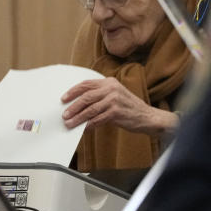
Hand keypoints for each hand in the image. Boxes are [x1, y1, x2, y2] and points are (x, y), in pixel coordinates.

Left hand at [61, 77, 178, 135]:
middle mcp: (112, 89)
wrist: (146, 116)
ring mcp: (114, 100)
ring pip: (90, 109)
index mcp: (110, 82)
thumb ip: (100, 96)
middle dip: (73, 107)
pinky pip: (97, 120)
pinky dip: (89, 125)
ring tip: (70, 123)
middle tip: (65, 114)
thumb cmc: (129, 107)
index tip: (64, 99)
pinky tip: (84, 129)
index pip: (86, 84)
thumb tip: (79, 104)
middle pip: (86, 97)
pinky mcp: (116, 112)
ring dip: (78, 118)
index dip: (73, 91)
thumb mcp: (116, 95)